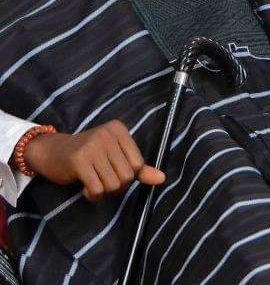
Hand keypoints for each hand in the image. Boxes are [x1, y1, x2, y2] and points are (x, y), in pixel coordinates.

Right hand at [22, 119, 164, 201]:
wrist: (52, 152)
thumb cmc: (89, 155)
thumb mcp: (115, 156)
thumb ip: (140, 168)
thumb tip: (162, 179)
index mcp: (119, 130)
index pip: (138, 164)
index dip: (129, 176)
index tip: (115, 172)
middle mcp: (107, 134)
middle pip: (127, 176)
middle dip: (117, 186)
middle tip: (103, 180)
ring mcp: (92, 146)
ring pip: (113, 184)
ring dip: (104, 191)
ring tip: (94, 182)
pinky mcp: (78, 160)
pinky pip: (97, 189)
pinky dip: (93, 195)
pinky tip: (86, 188)